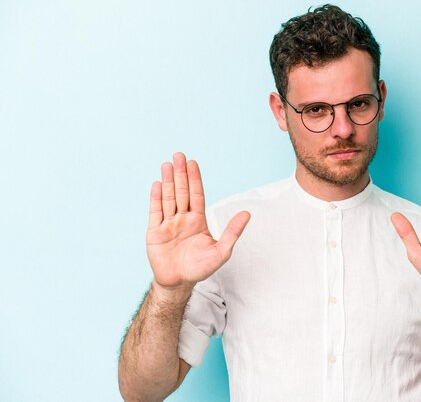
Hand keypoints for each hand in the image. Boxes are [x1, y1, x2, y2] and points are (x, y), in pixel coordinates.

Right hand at [146, 152, 249, 291]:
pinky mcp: (155, 232)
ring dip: (168, 181)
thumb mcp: (221, 251)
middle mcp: (182, 218)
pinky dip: (156, 198)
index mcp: (198, 220)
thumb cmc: (200, 268)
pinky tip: (157, 184)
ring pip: (168, 198)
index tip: (193, 163)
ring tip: (167, 165)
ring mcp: (168, 224)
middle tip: (179, 155)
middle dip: (181, 174)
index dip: (195, 179)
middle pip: (181, 192)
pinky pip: (155, 212)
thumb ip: (233, 232)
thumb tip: (247, 214)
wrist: (179, 283)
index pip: (197, 195)